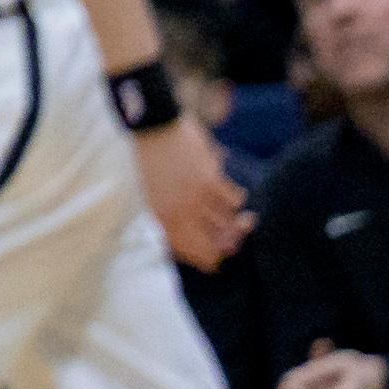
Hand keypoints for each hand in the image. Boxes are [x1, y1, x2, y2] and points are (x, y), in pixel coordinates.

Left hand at [138, 120, 249, 271]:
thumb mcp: (152, 196)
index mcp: (164, 219)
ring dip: (233, 220)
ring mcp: (198, 198)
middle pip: (219, 245)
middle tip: (231, 236)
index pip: (196, 254)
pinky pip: (236, 201)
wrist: (153, 127)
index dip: (210, 260)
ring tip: (228, 212)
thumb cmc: (152, 163)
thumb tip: (191, 244)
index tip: (217, 260)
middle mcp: (181, 213)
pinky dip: (235, 199)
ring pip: (230, 224)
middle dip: (228, 244)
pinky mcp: (212, 181)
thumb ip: (171, 220)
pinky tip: (226, 192)